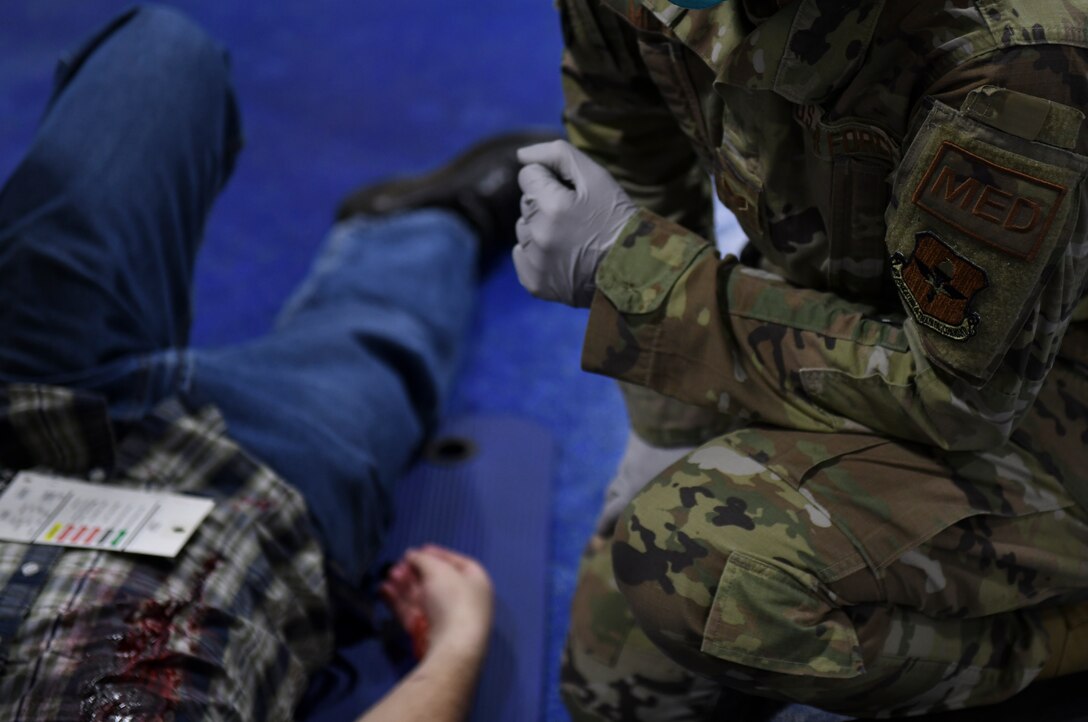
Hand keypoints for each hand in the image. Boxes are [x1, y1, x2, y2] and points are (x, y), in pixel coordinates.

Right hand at [380, 545, 493, 660]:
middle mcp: (463, 599)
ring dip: (404, 585)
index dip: (437, 554)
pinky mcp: (428, 633)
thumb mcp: (438, 570)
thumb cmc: (452, 599)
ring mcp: (445, 618)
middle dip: (415, 571)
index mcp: (476, 581)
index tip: (419, 549)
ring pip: (421, 596)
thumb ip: (422, 559)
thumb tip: (412, 554)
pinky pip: (412, 612)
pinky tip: (384, 590)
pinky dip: (399, 601)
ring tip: (388, 576)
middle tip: (398, 565)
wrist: (452, 647)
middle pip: (435, 580)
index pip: (457, 563)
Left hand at [513, 140, 637, 306]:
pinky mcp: (535, 283)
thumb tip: (521, 155)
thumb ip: (558, 155)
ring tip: (571, 238)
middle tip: (576, 217)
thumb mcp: (597, 177)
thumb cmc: (617, 218)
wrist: (635, 271)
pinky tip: (561, 256)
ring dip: (540, 229)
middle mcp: (538, 235)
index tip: (571, 193)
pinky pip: (522, 256)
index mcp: (552, 205)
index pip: (528, 176)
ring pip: (523, 230)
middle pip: (525, 203)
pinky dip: (536, 254)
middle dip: (545, 204)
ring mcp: (535, 262)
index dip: (550, 179)